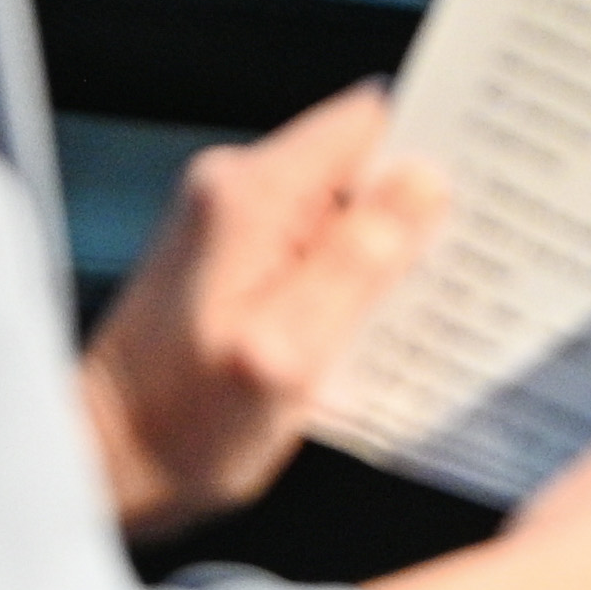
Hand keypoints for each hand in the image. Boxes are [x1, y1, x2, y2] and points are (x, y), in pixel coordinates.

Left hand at [78, 85, 448, 538]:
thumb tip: (428, 180)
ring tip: (424, 307)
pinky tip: (373, 330)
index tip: (490, 181)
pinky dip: (352, 279)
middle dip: (418, 206)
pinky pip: (317, 246)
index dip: (434, 142)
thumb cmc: (182, 427)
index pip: (369, 121)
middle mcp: (237, 191)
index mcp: (252, 196)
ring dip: (387, 251)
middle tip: (468, 260)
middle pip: (362, 163)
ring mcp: (233, 225)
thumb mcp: (289, 352)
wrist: (100, 468)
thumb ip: (359, 261)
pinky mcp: (234, 262)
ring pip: (344, 208)